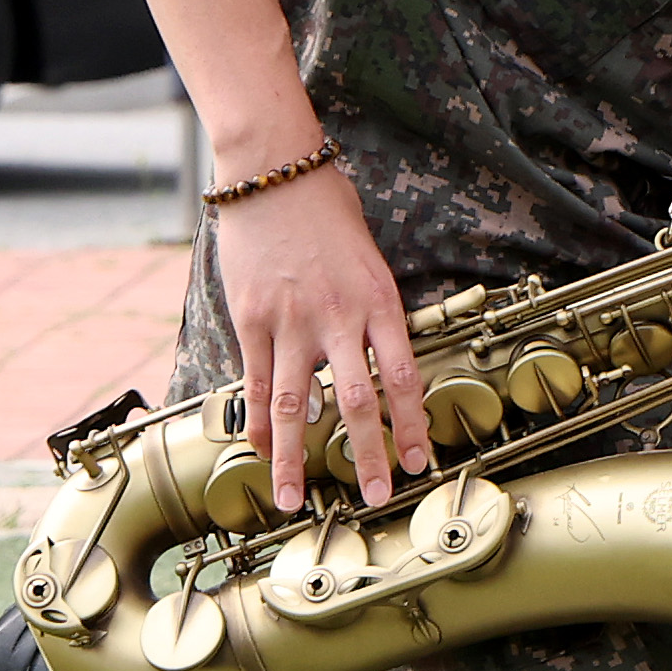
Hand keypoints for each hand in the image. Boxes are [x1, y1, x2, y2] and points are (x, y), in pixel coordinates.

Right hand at [221, 166, 432, 510]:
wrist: (274, 171)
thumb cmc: (328, 209)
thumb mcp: (369, 259)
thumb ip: (373, 312)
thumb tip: (374, 362)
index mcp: (379, 300)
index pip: (404, 377)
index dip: (413, 425)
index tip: (419, 462)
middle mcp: (339, 317)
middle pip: (358, 402)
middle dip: (369, 456)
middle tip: (377, 497)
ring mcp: (291, 321)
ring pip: (297, 407)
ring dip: (295, 459)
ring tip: (292, 499)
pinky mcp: (252, 319)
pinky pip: (255, 383)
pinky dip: (257, 422)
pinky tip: (258, 450)